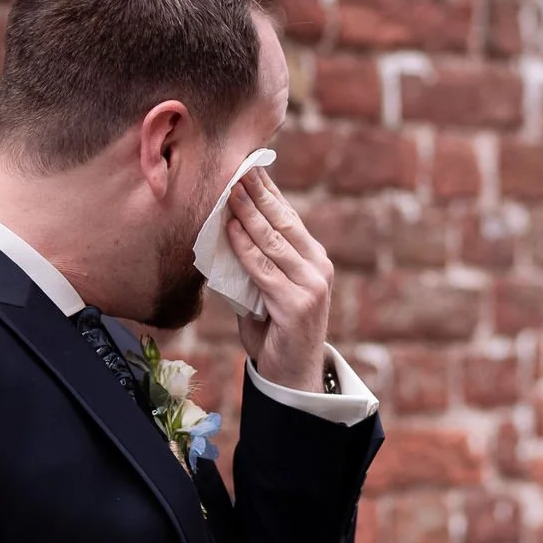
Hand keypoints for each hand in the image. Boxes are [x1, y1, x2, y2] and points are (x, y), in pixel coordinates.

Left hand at [225, 169, 333, 394]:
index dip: (267, 190)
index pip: (288, 216)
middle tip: (236, 166)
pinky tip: (230, 229)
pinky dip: (244, 247)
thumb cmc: (273, 333)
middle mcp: (318, 266)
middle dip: (258, 192)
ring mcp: (311, 285)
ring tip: (228, 189)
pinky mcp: (298, 304)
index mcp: (313, 259)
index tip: (247, 165)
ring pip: (273, 241)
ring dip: (248, 213)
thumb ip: (253, 264)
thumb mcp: (263, 291)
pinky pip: (264, 269)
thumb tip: (224, 230)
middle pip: (283, 221)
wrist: (292, 378)